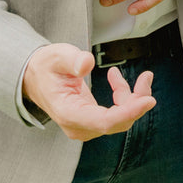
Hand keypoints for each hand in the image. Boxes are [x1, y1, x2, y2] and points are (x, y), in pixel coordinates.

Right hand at [22, 44, 154, 140]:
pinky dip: (124, 97)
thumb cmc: (45, 67)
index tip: (148, 100)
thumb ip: (73, 59)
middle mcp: (78, 125)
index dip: (129, 112)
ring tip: (139, 76)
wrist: (34, 77)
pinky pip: (115, 114)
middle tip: (146, 77)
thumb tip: (87, 64)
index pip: (104, 121)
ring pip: (119, 119)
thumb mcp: (57, 56)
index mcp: (68, 113)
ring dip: (133, 99)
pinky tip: (116, 78)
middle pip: (117, 122)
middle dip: (137, 102)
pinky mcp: (91, 120)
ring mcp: (85, 126)